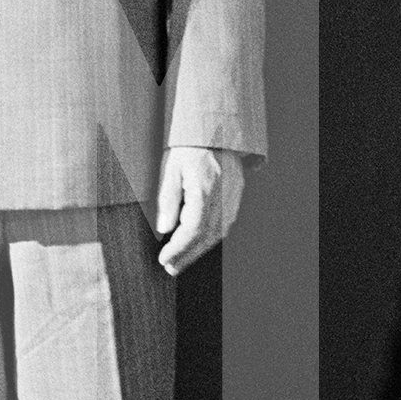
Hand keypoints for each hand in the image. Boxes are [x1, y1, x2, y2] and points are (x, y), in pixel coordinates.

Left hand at [156, 147, 243, 274]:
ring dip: (198, 251)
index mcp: (205, 191)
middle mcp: (223, 199)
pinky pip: (224, 225)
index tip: (164, 259)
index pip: (191, 230)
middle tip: (170, 268)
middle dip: (187, 256)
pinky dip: (210, 239)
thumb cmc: (190, 148)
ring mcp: (233, 199)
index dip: (178, 249)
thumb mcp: (171, 169)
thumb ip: (168, 199)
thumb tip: (165, 229)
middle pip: (205, 238)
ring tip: (181, 261)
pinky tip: (198, 244)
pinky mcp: (236, 198)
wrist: (218, 131)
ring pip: (217, 234)